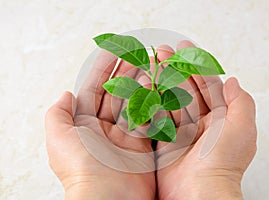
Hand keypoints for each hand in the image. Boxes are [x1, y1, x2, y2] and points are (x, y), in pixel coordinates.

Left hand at [45, 50, 155, 199]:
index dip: (103, 69)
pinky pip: (149, 119)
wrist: (108, 198)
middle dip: (127, 72)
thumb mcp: (59, 138)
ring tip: (151, 64)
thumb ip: (57, 114)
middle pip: (117, 93)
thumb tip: (65, 94)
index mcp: (85, 125)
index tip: (114, 50)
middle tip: (138, 54)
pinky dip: (154, 103)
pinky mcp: (143, 146)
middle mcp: (105, 129)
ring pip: (135, 103)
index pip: (95, 89)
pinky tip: (159, 87)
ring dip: (142, 83)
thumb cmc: (80, 168)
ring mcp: (125, 137)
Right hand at [155, 41, 256, 198]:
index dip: (196, 65)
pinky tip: (144, 86)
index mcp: (220, 119)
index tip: (183, 48)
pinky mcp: (164, 143)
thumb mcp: (242, 129)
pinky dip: (151, 101)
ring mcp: (181, 133)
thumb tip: (232, 80)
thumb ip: (240, 102)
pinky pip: (157, 117)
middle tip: (161, 51)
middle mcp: (200, 125)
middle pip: (186, 89)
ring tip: (150, 63)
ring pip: (170, 100)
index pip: (208, 85)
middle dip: (174, 69)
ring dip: (161, 81)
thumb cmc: (223, 162)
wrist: (199, 193)